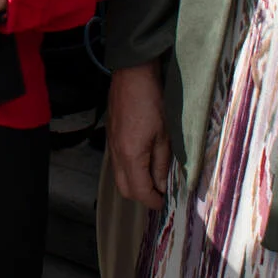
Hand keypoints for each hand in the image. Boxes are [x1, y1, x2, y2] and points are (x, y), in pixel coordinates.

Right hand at [108, 63, 170, 209]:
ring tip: (154, 179)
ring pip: (119, 177)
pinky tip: (143, 162)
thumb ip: (162, 163)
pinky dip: (129, 170)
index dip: (153, 201)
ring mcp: (111, 145)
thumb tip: (162, 185)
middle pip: (125, 189)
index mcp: (130, 156)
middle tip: (160, 194)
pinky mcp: (111, 136)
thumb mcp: (164, 135)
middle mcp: (117, 154)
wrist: (132, 74)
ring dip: (135, 183)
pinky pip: (117, 163)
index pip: (139, 191)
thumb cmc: (151, 101)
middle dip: (142, 196)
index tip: (165, 203)